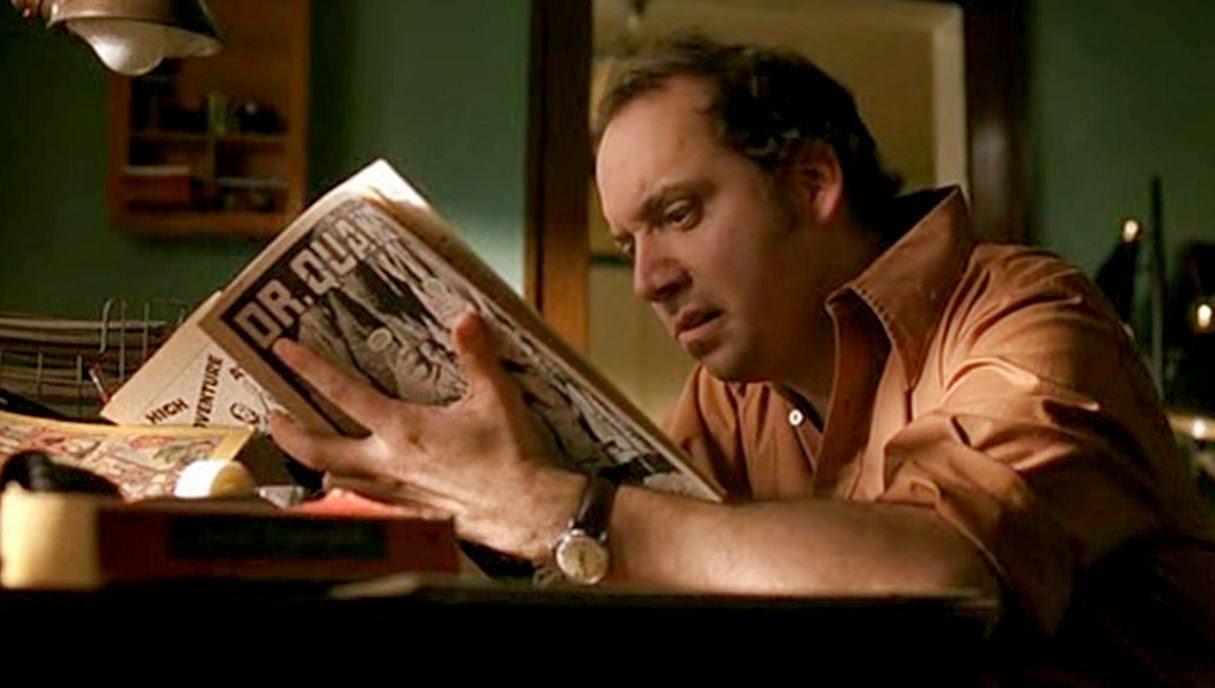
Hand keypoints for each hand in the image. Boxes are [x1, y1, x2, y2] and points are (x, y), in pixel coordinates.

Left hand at [269, 311, 582, 560]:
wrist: (527, 509)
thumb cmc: (512, 456)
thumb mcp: (497, 396)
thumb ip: (476, 355)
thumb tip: (465, 319)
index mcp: (404, 429)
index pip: (342, 392)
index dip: (310, 368)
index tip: (284, 350)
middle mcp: (388, 463)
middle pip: (316, 450)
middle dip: (288, 431)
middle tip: (273, 415)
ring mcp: (394, 492)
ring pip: (333, 480)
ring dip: (314, 463)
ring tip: (308, 446)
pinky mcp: (408, 513)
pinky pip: (363, 499)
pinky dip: (348, 488)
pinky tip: (354, 480)